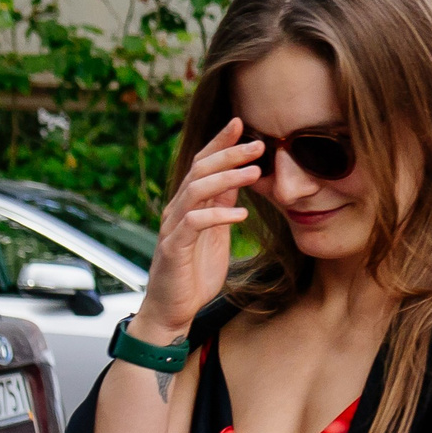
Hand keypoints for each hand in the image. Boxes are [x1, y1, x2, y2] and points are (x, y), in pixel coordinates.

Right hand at [140, 119, 259, 339]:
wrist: (174, 308)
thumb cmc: (195, 270)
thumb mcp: (216, 232)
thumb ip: (222, 204)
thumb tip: (240, 176)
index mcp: (189, 203)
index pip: (203, 163)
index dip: (220, 142)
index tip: (243, 124)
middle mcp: (178, 209)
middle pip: (199, 170)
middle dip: (228, 154)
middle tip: (258, 144)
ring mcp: (173, 227)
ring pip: (195, 190)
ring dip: (226, 179)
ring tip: (255, 173)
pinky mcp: (173, 248)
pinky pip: (193, 224)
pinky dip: (217, 216)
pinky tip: (240, 215)